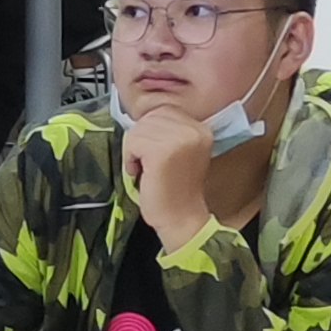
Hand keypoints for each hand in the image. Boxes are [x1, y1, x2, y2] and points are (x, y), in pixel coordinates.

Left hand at [116, 105, 219, 245]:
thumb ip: (169, 130)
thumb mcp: (181, 151)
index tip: (156, 154)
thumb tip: (142, 117)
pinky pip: (132, 142)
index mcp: (201, 128)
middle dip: (141, 140)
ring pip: (138, 130)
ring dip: (134, 150)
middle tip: (149, 164)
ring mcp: (179, 139)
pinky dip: (129, 158)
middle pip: (149, 118)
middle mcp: (194, 130)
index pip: (163, 111)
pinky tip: (141, 173)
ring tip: (147, 169)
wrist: (182, 219)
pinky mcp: (162, 152)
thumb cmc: (175, 190)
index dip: (151, 131)